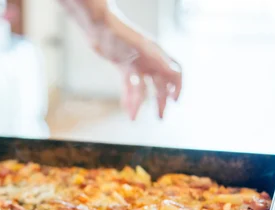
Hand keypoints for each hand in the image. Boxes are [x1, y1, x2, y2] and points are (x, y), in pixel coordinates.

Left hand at [60, 0, 181, 119]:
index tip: (175, 102)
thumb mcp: (140, 49)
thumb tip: (176, 74)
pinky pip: (129, 85)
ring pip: (142, 87)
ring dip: (139, 102)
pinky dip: (128, 96)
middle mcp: (149, 59)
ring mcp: (136, 62)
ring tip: (134, 117)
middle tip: (160, 117)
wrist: (97, 27)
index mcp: (157, 54)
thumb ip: (158, 61)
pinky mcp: (123, 65)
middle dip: (160, 101)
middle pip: (159, 83)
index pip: (174, 72)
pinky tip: (126, 107)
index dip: (177, 87)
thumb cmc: (118, 33)